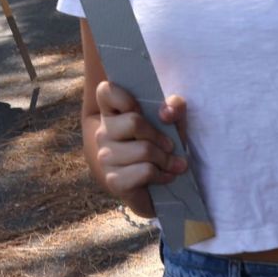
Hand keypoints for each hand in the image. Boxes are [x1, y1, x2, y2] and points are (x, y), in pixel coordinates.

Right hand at [92, 80, 188, 217]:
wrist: (153, 185)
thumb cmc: (160, 144)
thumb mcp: (173, 121)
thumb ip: (174, 107)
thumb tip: (166, 113)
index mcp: (111, 111)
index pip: (106, 91)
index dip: (125, 97)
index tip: (140, 108)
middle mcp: (103, 132)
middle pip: (134, 122)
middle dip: (160, 136)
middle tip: (170, 146)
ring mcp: (105, 156)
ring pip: (144, 150)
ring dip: (165, 159)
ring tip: (171, 163)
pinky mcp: (113, 181)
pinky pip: (145, 172)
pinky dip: (161, 175)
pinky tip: (164, 176)